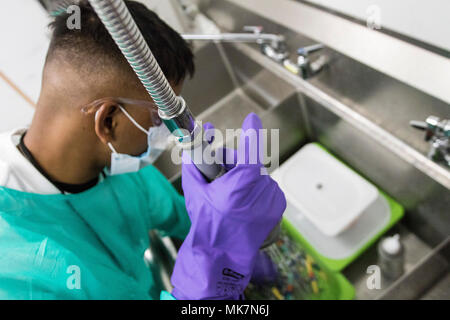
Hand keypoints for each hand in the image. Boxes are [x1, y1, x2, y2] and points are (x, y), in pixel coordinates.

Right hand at [171, 113, 285, 299]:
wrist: (222, 256)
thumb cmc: (208, 226)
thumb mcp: (194, 192)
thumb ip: (193, 165)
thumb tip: (193, 147)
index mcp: (241, 183)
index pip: (252, 149)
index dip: (251, 131)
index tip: (251, 119)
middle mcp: (261, 190)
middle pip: (250, 164)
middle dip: (236, 163)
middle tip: (221, 171)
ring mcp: (272, 199)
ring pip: (258, 177)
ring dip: (245, 179)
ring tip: (230, 194)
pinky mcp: (278, 208)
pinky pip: (266, 189)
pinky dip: (255, 191)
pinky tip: (242, 204)